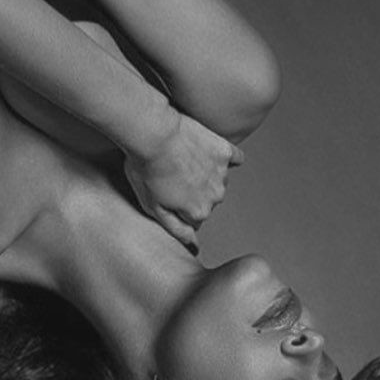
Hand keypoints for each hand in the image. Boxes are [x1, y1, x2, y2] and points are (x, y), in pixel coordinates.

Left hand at [123, 109, 243, 251]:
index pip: (193, 217)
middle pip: (207, 199)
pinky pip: (234, 157)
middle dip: (193, 190)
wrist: (153, 133)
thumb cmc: (145, 169)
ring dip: (205, 172)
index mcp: (199, 213)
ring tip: (182, 159)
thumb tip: (194, 247)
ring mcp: (223, 173)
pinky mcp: (225, 150)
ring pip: (218, 179)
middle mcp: (216, 196)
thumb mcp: (153, 207)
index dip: (178, 205)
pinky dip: (224, 156)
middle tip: (171, 173)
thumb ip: (176, 229)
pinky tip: (208, 150)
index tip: (166, 191)